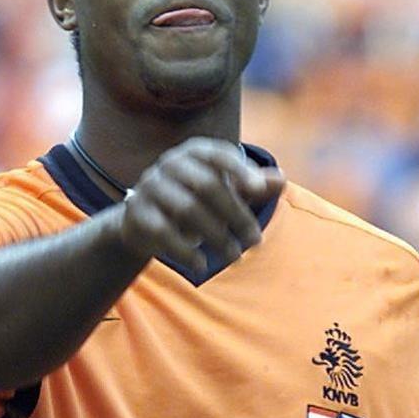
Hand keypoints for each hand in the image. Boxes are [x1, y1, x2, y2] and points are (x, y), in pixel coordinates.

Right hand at [116, 137, 284, 273]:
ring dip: (215, 235)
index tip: (257, 189)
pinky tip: (202, 265)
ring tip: (234, 256)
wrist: (147, 220)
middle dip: (235, 214)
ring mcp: (150, 186)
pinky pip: (163, 231)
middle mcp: (169, 163)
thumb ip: (254, 184)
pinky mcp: (138, 211)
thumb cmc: (197, 199)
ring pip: (186, 208)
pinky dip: (185, 250)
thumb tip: (281, 180)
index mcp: (194, 152)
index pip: (217, 154)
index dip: (238, 169)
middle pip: (206, 185)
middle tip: (255, 240)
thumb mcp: (226, 189)